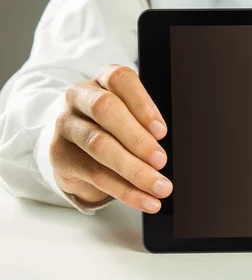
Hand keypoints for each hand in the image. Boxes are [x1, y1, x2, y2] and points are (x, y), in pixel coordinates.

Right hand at [49, 65, 171, 212]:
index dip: (143, 104)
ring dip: (135, 170)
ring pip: (99, 144)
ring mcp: (66, 123)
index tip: (162, 131)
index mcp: (103, 80)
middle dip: (137, 138)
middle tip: (161, 160)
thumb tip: (163, 149)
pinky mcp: (60, 154)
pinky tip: (146, 200)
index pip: (120, 79)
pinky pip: (95, 174)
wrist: (75, 147)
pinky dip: (126, 191)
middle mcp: (80, 96)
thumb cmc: (112, 127)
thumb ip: (145, 125)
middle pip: (106, 109)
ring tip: (160, 187)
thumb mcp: (130, 117)